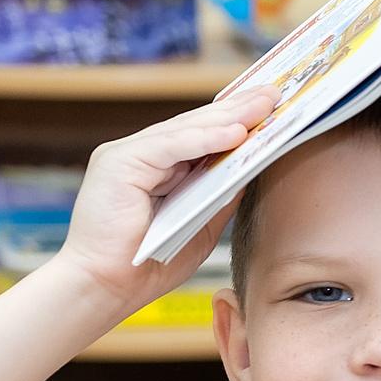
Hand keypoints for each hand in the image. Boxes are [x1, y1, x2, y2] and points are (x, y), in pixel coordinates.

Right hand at [56, 89, 276, 312]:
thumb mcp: (201, 227)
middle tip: (276, 93)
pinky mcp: (118, 161)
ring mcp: (127, 155)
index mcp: (157, 168)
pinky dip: (204, 139)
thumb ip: (222, 197)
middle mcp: (141, 155)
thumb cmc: (148, 266)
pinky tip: (235, 132)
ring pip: (186, 129)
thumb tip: (253, 169)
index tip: (272, 108)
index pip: (202, 136)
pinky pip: (170, 146)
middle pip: (197, 125)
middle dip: (239, 109)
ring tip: (264, 106)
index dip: (237, 121)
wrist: (105, 288)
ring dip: (229, 117)